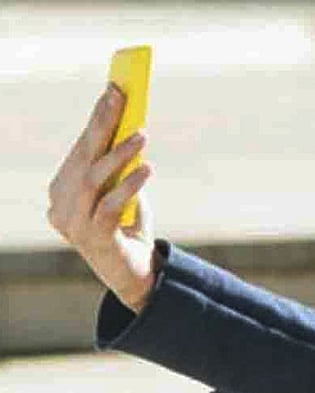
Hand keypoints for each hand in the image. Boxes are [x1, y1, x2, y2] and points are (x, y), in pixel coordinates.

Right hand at [47, 83, 157, 312]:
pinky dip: (128, 186)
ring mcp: (74, 224)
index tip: (115, 90)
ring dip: (117, 154)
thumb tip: (134, 128)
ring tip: (142, 136)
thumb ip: (122, 165)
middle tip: (121, 97)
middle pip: (83, 158)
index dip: (97, 119)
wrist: (133, 272)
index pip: (81, 148)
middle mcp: (62, 205)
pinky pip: (108, 207)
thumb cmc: (127, 226)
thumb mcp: (124, 190)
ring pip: (91, 180)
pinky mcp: (94, 240)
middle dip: (102, 124)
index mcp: (65, 190)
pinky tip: (146, 170)